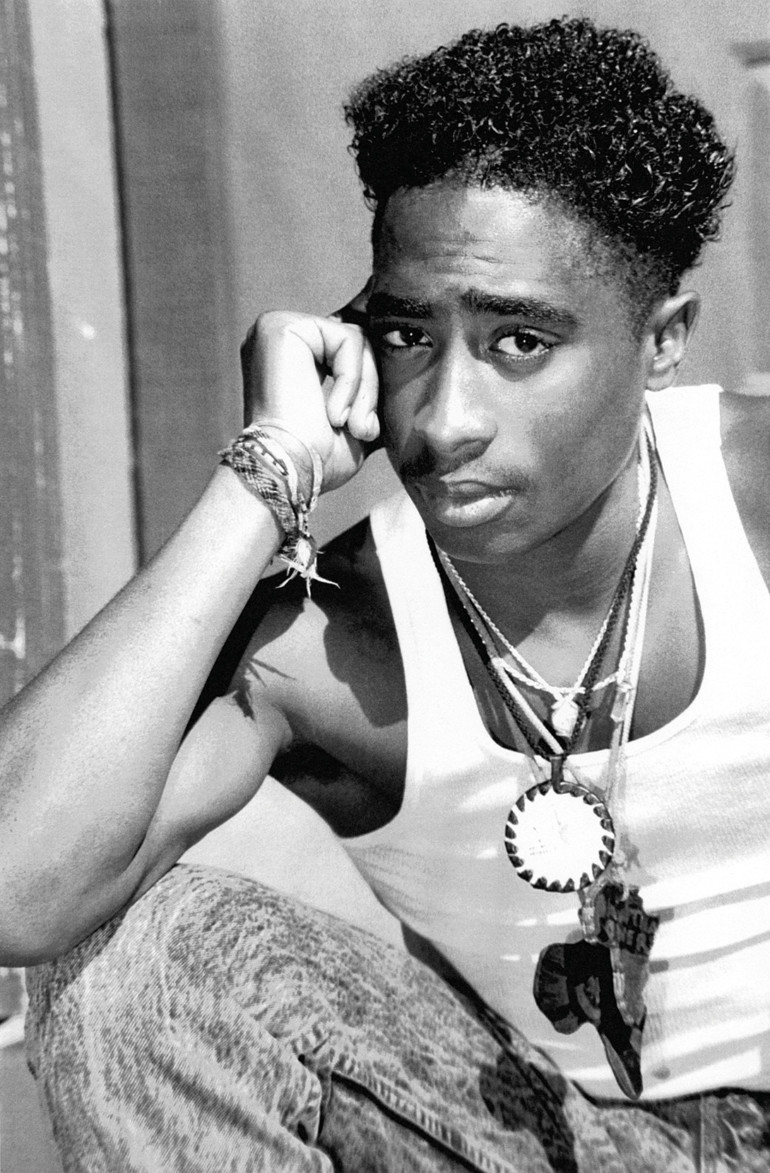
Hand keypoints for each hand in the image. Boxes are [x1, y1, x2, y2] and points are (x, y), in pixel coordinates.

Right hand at [240, 287, 378, 492]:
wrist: (289, 473)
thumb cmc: (317, 461)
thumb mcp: (356, 424)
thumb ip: (373, 396)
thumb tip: (408, 383)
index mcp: (292, 357)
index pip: (351, 351)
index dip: (369, 387)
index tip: (363, 429)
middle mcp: (282, 337)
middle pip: (357, 342)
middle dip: (370, 389)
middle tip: (359, 430)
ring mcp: (277, 327)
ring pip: (357, 340)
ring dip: (365, 389)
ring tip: (349, 425)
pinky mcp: (282, 326)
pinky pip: (348, 338)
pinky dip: (353, 380)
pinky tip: (334, 414)